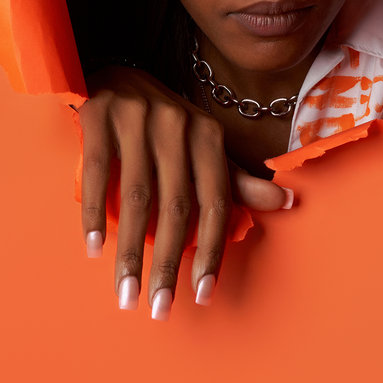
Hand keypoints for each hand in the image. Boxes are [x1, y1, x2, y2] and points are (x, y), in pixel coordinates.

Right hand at [77, 67, 291, 317]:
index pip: (216, 201)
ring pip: (137, 197)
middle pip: (176, 206)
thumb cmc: (166, 123)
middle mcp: (178, 125)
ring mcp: (138, 118)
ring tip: (126, 293)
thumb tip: (288, 203)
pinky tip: (94, 248)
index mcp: (208, 136)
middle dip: (168, 263)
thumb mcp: (204, 148)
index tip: (202, 294)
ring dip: (131, 251)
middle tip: (160, 307)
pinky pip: (98, 171)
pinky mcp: (100, 115)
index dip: (212, 249)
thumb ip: (237, 181)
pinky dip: (95, 211)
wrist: (116, 74)